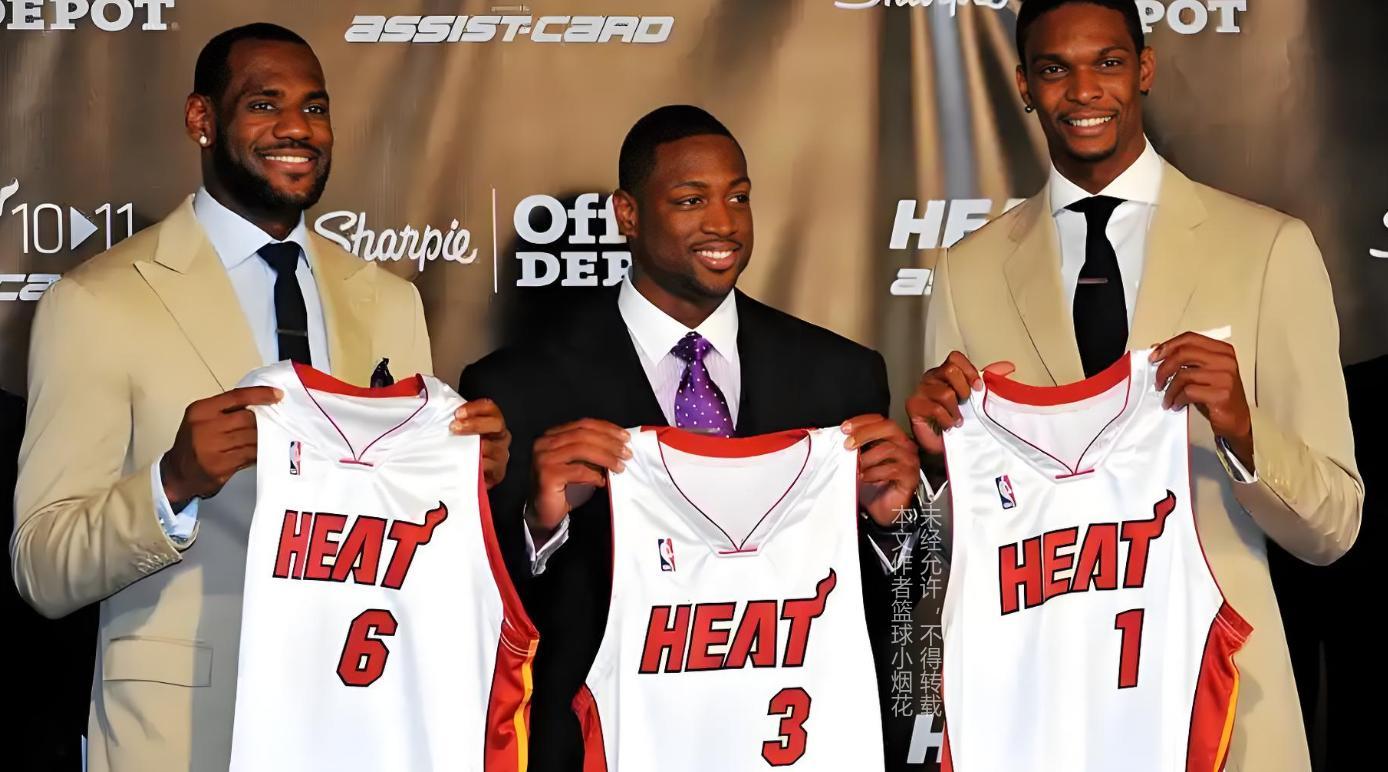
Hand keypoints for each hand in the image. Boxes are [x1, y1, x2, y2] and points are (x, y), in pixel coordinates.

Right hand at [160, 386, 281, 509]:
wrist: (177, 472)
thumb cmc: (193, 443)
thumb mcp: (202, 419)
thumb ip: (225, 410)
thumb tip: (260, 405)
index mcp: (202, 410)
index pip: (237, 396)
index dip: (261, 394)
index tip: (277, 395)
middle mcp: (205, 426)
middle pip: (248, 418)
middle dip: (261, 422)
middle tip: (270, 424)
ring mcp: (213, 447)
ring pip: (251, 437)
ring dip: (263, 438)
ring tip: (267, 438)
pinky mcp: (220, 465)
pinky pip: (249, 455)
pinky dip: (258, 453)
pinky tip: (260, 452)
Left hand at [449, 399, 510, 488]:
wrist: (469, 478)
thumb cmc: (462, 451)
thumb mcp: (460, 432)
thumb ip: (453, 419)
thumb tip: (428, 405)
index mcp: (493, 423)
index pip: (490, 408)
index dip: (475, 408)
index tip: (457, 413)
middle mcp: (500, 438)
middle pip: (496, 424)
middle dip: (475, 424)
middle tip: (455, 427)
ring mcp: (500, 456)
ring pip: (491, 448)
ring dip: (473, 447)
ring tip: (456, 449)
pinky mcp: (496, 474)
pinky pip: (489, 469)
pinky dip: (475, 467)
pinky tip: (463, 466)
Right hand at [528, 419, 630, 537]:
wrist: (544, 512)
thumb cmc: (565, 486)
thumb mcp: (579, 462)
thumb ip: (592, 449)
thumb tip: (619, 443)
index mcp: (552, 434)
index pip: (583, 424)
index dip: (606, 428)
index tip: (625, 437)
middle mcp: (544, 442)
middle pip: (583, 435)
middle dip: (609, 442)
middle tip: (627, 453)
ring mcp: (543, 458)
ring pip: (580, 449)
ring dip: (605, 457)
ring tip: (620, 467)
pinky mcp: (546, 475)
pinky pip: (577, 471)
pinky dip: (593, 475)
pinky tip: (603, 482)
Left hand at [842, 414, 920, 526]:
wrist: (881, 509)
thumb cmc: (872, 484)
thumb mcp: (858, 461)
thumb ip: (852, 448)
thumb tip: (833, 438)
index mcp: (892, 437)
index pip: (879, 420)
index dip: (861, 422)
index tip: (844, 428)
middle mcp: (904, 445)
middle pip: (888, 428)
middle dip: (865, 433)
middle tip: (848, 444)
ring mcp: (909, 460)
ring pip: (888, 449)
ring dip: (866, 458)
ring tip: (855, 468)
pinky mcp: (910, 476)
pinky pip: (892, 469)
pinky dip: (874, 473)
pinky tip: (864, 478)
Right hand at [905, 351, 1014, 454]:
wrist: (943, 443)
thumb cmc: (956, 418)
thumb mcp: (976, 398)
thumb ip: (988, 380)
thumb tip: (1007, 366)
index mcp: (945, 372)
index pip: (955, 358)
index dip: (969, 371)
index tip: (978, 387)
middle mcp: (931, 378)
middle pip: (949, 370)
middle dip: (963, 390)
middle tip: (965, 404)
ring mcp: (920, 391)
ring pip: (945, 393)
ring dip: (956, 410)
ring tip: (958, 419)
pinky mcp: (914, 406)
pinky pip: (935, 409)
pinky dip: (947, 420)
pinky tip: (949, 425)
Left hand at [1151, 333, 1253, 470]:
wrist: (1236, 420)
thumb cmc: (1218, 396)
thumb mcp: (1202, 374)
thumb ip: (1184, 360)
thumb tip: (1156, 348)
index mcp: (1222, 350)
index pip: (1190, 338)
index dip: (1168, 346)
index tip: (1154, 356)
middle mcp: (1225, 360)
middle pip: (1184, 354)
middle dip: (1164, 368)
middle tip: (1157, 381)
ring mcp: (1224, 377)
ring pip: (1183, 375)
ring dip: (1169, 390)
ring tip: (1167, 398)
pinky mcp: (1221, 394)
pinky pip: (1188, 392)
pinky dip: (1177, 399)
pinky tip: (1176, 404)